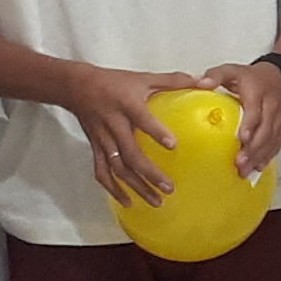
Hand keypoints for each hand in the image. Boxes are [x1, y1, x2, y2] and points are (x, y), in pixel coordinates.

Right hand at [65, 66, 205, 205]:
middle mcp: (114, 124)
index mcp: (127, 104)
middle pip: (130, 153)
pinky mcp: (96, 148)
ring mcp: (103, 139)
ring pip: (118, 168)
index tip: (173, 145)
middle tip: (168, 188)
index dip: (156, 132)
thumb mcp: (143, 77)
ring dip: (136, 186)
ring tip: (156, 201)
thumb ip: (173, 80)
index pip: (142, 118)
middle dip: (149, 173)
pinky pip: (102, 172)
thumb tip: (202, 81)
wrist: (77, 87)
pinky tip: (127, 202)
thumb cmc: (113, 82)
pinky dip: (113, 189)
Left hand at [200, 61, 280, 174]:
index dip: (250, 126)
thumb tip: (202, 83)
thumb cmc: (253, 77)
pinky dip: (268, 156)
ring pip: (272, 140)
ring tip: (246, 170)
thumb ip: (217, 75)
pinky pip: (278, 143)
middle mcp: (271, 107)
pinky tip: (258, 167)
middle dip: (253, 149)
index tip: (242, 139)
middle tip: (240, 163)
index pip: (255, 111)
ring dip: (259, 156)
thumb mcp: (233, 70)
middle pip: (265, 130)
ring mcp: (280, 118)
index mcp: (258, 92)